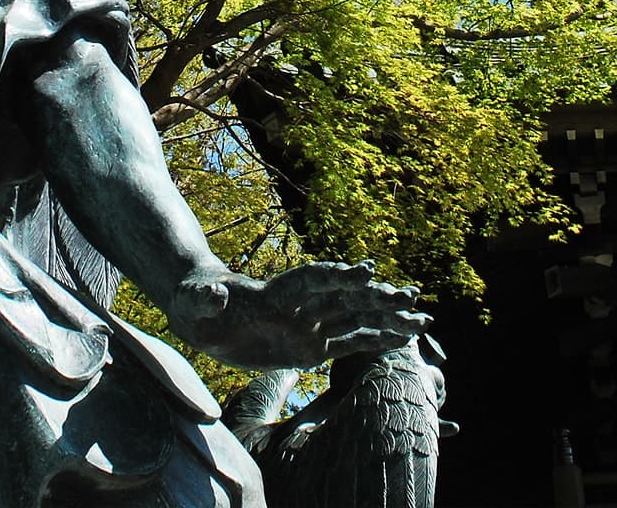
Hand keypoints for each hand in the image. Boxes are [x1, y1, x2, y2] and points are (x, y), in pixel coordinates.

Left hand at [167, 261, 431, 369]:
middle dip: (375, 296)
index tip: (367, 268)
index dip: (338, 274)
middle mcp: (298, 306)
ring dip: (386, 318)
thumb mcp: (193, 301)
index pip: (312, 280)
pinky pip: (347, 344)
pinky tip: (403, 340)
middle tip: (410, 296)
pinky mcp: (309, 347)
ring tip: (423, 319)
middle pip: (343, 297)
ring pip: (354, 319)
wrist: (201, 311)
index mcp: (275, 292)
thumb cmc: (194, 301)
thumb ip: (205, 298)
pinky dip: (374, 341)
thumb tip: (213, 294)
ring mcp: (308, 325)